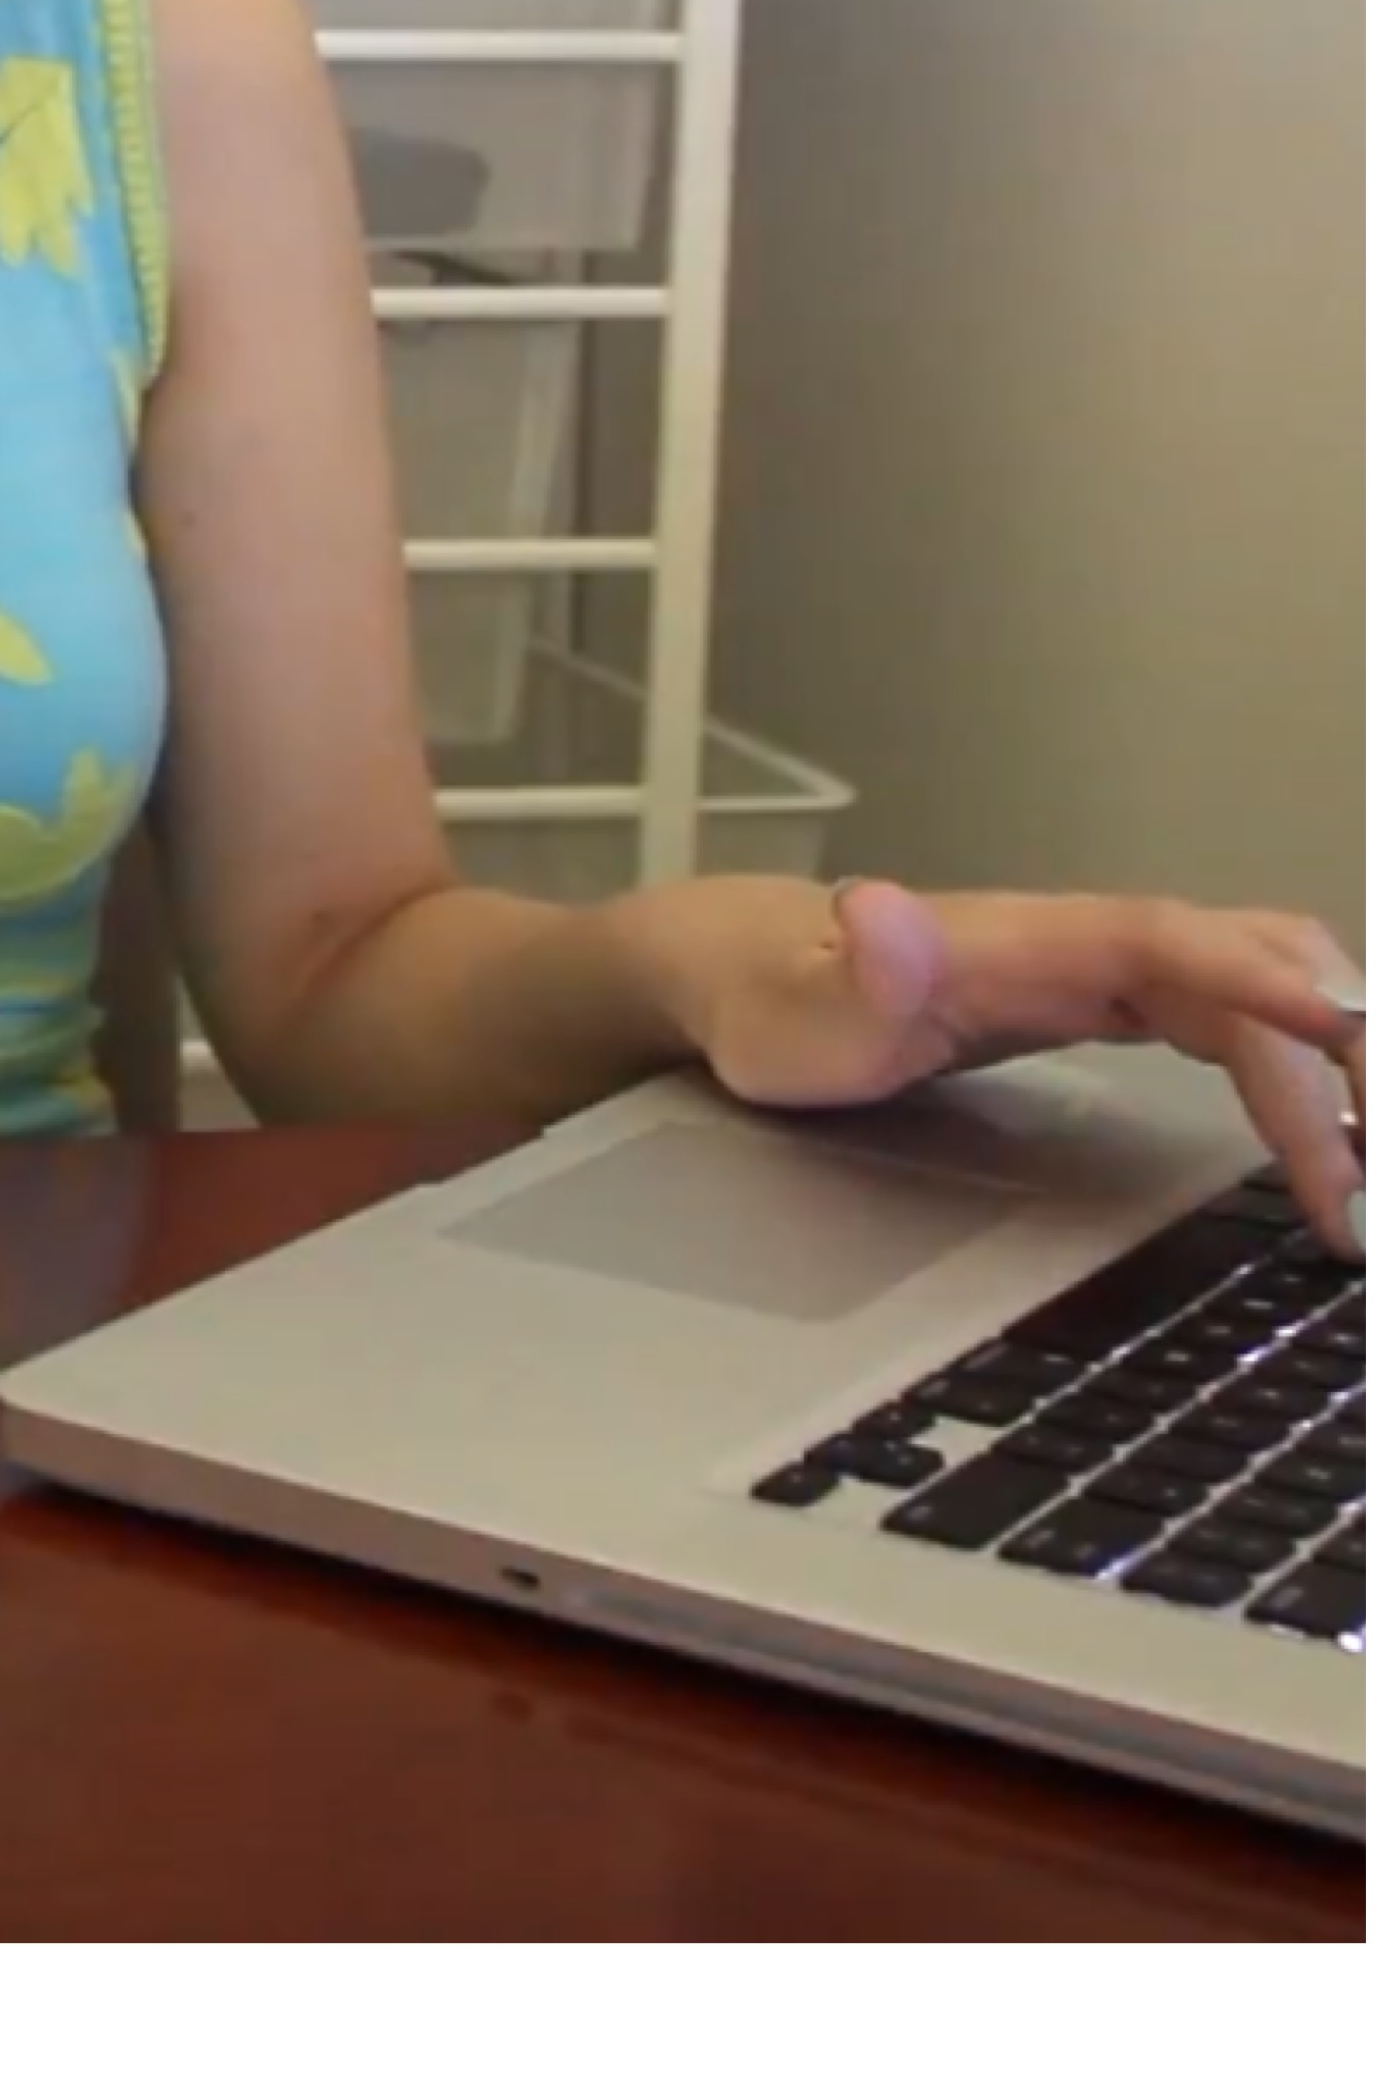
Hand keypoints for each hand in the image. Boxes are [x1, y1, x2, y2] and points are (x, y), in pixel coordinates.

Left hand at [690, 878, 1366, 1249]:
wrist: (749, 975)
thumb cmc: (780, 1001)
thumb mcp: (801, 1006)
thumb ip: (850, 972)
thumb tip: (881, 911)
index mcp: (1030, 938)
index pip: (1170, 944)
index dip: (1259, 982)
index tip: (1341, 1031)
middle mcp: (1088, 941)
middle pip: (1253, 965)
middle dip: (1335, 1052)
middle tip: (1369, 1168)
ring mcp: (1109, 968)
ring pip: (1264, 990)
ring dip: (1333, 1064)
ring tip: (1367, 1169)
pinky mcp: (1116, 1002)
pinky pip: (1240, 1023)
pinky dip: (1300, 1067)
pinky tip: (1333, 1134)